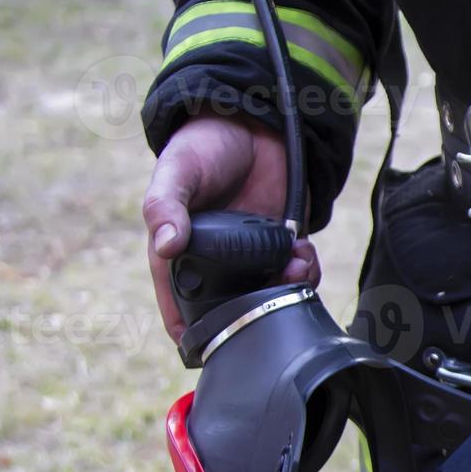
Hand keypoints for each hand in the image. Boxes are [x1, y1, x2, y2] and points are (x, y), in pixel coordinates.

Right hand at [142, 114, 318, 341]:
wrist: (252, 121)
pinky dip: (305, 272)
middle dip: (254, 315)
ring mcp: (251, 255)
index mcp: (180, 253)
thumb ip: (165, 206)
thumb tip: (165, 245)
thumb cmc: (202, 147)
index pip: (179, 304)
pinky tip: (303, 254)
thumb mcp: (176, 172)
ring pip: (270, 295)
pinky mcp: (283, 244)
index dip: (189, 331)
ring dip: (286, 294)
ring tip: (293, 270)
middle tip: (269, 305)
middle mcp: (216, 262)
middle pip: (232, 309)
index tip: (204, 350)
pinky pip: (296, 273)